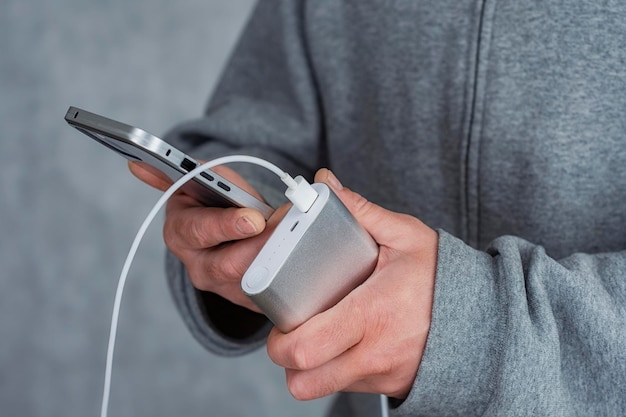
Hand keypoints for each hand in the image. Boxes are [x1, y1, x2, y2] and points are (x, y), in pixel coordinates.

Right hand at [128, 161, 287, 311]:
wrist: (237, 230)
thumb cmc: (225, 201)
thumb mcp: (215, 181)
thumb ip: (197, 172)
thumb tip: (137, 166)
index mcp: (181, 231)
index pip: (198, 230)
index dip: (226, 225)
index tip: (254, 219)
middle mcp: (197, 265)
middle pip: (228, 265)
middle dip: (262, 246)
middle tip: (290, 230)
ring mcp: (222, 287)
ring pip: (251, 284)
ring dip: (279, 261)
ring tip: (302, 240)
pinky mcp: (246, 301)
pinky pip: (268, 299)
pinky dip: (287, 284)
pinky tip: (302, 269)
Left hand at [266, 168, 437, 399]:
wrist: (486, 314)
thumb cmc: (442, 275)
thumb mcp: (404, 236)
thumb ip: (359, 210)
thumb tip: (324, 183)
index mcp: (372, 313)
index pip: (304, 347)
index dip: (279, 338)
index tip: (282, 317)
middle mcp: (375, 353)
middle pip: (303, 380)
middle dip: (286, 358)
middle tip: (293, 330)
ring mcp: (382, 376)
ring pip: (319, 388)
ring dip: (308, 368)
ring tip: (317, 337)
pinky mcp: (390, 387)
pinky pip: (346, 387)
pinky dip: (335, 370)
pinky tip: (346, 342)